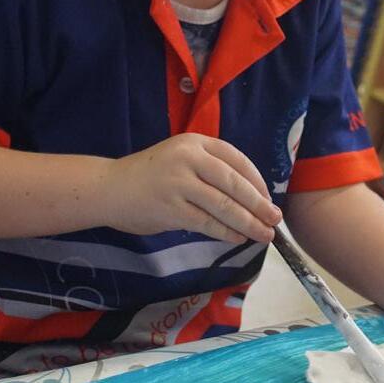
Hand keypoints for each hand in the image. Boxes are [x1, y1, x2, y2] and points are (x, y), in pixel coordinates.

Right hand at [101, 133, 281, 241]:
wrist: (109, 188)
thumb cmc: (149, 176)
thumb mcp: (181, 159)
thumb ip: (210, 169)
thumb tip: (251, 196)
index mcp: (195, 143)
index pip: (237, 160)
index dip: (257, 181)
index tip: (268, 198)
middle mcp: (189, 158)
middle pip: (235, 184)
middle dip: (259, 205)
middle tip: (275, 219)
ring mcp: (179, 183)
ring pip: (225, 206)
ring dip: (248, 223)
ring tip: (264, 235)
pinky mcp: (171, 208)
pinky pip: (208, 223)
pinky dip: (227, 233)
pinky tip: (238, 239)